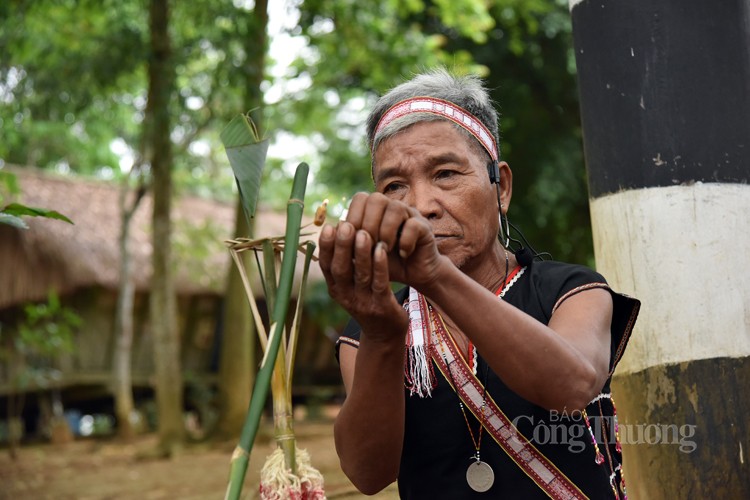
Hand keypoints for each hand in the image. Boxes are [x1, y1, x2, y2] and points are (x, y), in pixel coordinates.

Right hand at [318, 219, 407, 341]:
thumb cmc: (367, 300)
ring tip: (363, 232)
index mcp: (336, 289)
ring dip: (361, 253)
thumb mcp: (350, 285)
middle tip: (345, 224)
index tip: (329, 226)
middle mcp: (346, 297)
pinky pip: (380, 283)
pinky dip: (380, 265)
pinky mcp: (382, 306)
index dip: (327, 247)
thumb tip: (337, 230)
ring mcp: (364, 303)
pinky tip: (381, 249)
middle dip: (342, 246)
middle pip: (341, 270)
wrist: (384, 334)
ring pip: (360, 275)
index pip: (327, 266)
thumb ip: (344, 263)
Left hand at [344, 192, 444, 288]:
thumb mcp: (362, 254)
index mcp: (375, 210)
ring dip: (386, 231)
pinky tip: (402, 254)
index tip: (352, 241)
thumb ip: (348, 242)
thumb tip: (332, 230)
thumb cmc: (384, 262)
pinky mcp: (424, 227)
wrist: (412, 274)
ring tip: (384, 250)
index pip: (360, 198)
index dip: (354, 218)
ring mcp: (409, 214)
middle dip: (368, 224)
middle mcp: (392, 207)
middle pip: (376, 198)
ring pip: (395, 208)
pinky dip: (405, 241)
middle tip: (368, 246)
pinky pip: (413, 225)